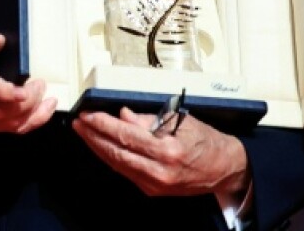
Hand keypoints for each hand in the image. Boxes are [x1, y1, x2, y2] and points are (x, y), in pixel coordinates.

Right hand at [0, 31, 55, 135]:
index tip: (24, 91)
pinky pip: (18, 129)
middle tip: (40, 84)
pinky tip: (47, 106)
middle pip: (0, 110)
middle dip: (26, 101)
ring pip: (11, 122)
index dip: (5, 91)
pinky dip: (37, 119)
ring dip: (33, 110)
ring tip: (43, 92)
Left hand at [72, 107, 250, 200]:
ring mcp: (156, 183)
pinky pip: (126, 171)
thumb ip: (148, 119)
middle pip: (116, 152)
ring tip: (84, 132)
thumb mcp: (180, 120)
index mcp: (168, 149)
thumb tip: (123, 115)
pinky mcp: (154, 190)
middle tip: (78, 122)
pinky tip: (101, 147)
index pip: (125, 135)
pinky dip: (111, 158)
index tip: (88, 114)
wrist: (225, 169)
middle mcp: (160, 169)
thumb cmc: (205, 141)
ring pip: (117, 164)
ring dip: (97, 147)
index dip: (102, 124)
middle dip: (93, 136)